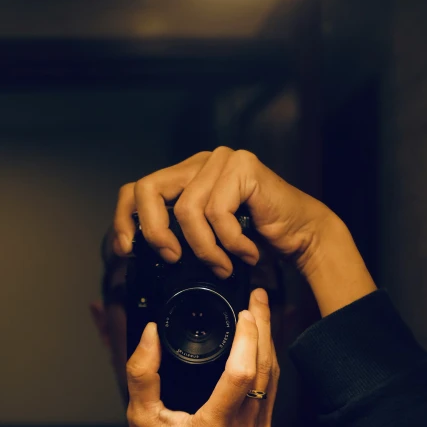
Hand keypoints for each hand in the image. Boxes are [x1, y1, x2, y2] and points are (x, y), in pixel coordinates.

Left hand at [113, 147, 338, 278]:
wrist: (301, 236)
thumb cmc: (256, 240)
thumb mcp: (206, 240)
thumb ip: (177, 238)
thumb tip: (140, 255)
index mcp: (186, 177)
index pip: (138, 189)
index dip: (125, 218)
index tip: (127, 249)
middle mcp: (200, 162)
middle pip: (149, 189)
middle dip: (155, 232)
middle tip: (173, 259)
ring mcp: (221, 161)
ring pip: (186, 209)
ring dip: (205, 249)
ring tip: (224, 266)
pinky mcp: (242, 167)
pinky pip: (218, 213)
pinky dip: (230, 243)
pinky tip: (247, 253)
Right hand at [125, 288, 278, 426]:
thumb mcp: (139, 418)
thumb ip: (142, 373)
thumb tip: (150, 333)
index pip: (242, 374)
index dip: (249, 337)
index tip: (244, 310)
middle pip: (265, 370)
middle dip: (265, 328)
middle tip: (258, 297)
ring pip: (273, 381)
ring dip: (270, 344)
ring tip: (262, 312)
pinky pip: (271, 395)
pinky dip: (267, 366)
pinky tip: (261, 345)